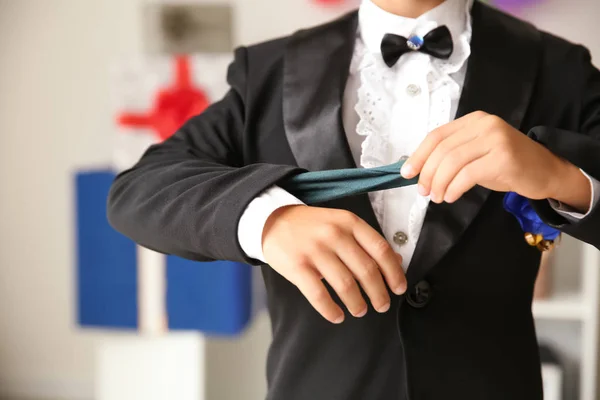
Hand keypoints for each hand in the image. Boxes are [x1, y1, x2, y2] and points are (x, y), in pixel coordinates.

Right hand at [262, 205, 405, 323]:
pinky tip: (337, 315)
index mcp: (349, 222)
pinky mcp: (297, 266)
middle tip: (382, 305)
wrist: (272, 220)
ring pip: (345, 285)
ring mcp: (314, 250)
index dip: (393, 272)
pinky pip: (319, 295)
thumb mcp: (341, 224)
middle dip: (378, 293)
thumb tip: (396, 262)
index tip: (399, 288)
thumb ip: (367, 241)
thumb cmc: (311, 226)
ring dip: (357, 303)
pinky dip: (331, 310)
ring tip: (360, 310)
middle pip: (366, 270)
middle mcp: (334, 234)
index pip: (380, 249)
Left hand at [401, 111, 589, 210]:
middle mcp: (484, 125)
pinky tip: (451, 197)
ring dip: (439, 183)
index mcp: (474, 121)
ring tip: (437, 197)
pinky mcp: (504, 159)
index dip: (418, 155)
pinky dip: (454, 188)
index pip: (437, 136)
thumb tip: (419, 170)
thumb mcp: (476, 153)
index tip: (406, 174)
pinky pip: (468, 175)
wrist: (546, 171)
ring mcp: (496, 140)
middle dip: (427, 174)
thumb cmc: (507, 165)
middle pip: (442, 150)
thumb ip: (452, 155)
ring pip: (452, 162)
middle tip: (424, 192)